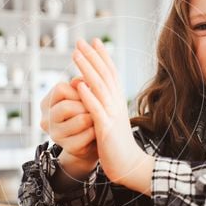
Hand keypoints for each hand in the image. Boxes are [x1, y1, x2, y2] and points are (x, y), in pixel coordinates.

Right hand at [40, 80, 97, 164]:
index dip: (78, 90)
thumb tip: (79, 81)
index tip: (87, 95)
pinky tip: (97, 130)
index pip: (59, 89)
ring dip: (93, 117)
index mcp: (47, 103)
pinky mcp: (68, 148)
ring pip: (80, 120)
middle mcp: (46, 120)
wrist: (91, 140)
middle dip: (86, 106)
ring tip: (97, 118)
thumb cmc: (86, 113)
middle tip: (95, 108)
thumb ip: (81, 86)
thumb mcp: (82, 97)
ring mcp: (56, 135)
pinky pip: (88, 135)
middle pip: (66, 107)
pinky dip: (96, 130)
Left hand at [72, 38, 153, 193]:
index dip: (102, 57)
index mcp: (118, 101)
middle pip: (105, 74)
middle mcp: (116, 103)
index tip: (94, 42)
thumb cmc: (118, 145)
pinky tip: (78, 85)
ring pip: (99, 87)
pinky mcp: (106, 128)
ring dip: (87, 69)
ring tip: (75, 54)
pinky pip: (96, 109)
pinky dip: (88, 96)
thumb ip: (106, 106)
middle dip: (92, 56)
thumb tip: (97, 92)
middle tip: (81, 40)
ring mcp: (112, 115)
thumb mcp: (112, 120)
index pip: (111, 73)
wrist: (130, 166)